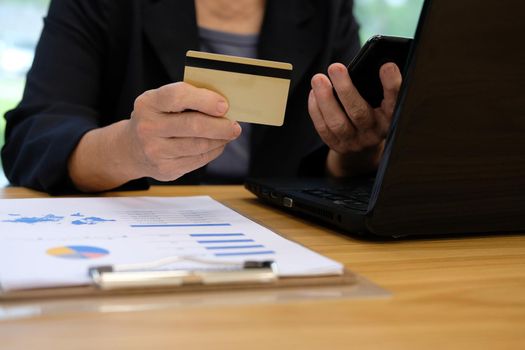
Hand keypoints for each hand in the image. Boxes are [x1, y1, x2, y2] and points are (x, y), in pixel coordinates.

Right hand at [126, 82, 240, 180]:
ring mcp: (156, 151)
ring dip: (220, 139)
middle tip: (234, 125)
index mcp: (148, 103)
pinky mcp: (166, 169)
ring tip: (229, 133)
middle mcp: (149, 127)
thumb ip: (187, 100)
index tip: (224, 105)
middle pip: (193, 125)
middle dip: (220, 125)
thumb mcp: (161, 102)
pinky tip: (217, 144)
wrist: (132, 149)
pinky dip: (213, 151)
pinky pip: (198, 160)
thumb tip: (223, 105)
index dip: (205, 100)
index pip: (178, 96)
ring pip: (199, 145)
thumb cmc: (155, 119)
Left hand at [308, 62, 401, 176]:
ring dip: (325, 99)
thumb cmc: (374, 110)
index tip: (386, 66)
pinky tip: (314, 93)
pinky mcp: (338, 146)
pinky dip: (316, 110)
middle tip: (335, 67)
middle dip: (345, 89)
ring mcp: (355, 142)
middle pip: (359, 113)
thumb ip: (379, 85)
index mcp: (390, 118)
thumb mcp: (382, 100)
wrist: (365, 142)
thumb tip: (370, 63)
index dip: (392, 85)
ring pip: (337, 123)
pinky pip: (323, 129)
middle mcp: (374, 133)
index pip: (394, 101)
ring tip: (318, 79)